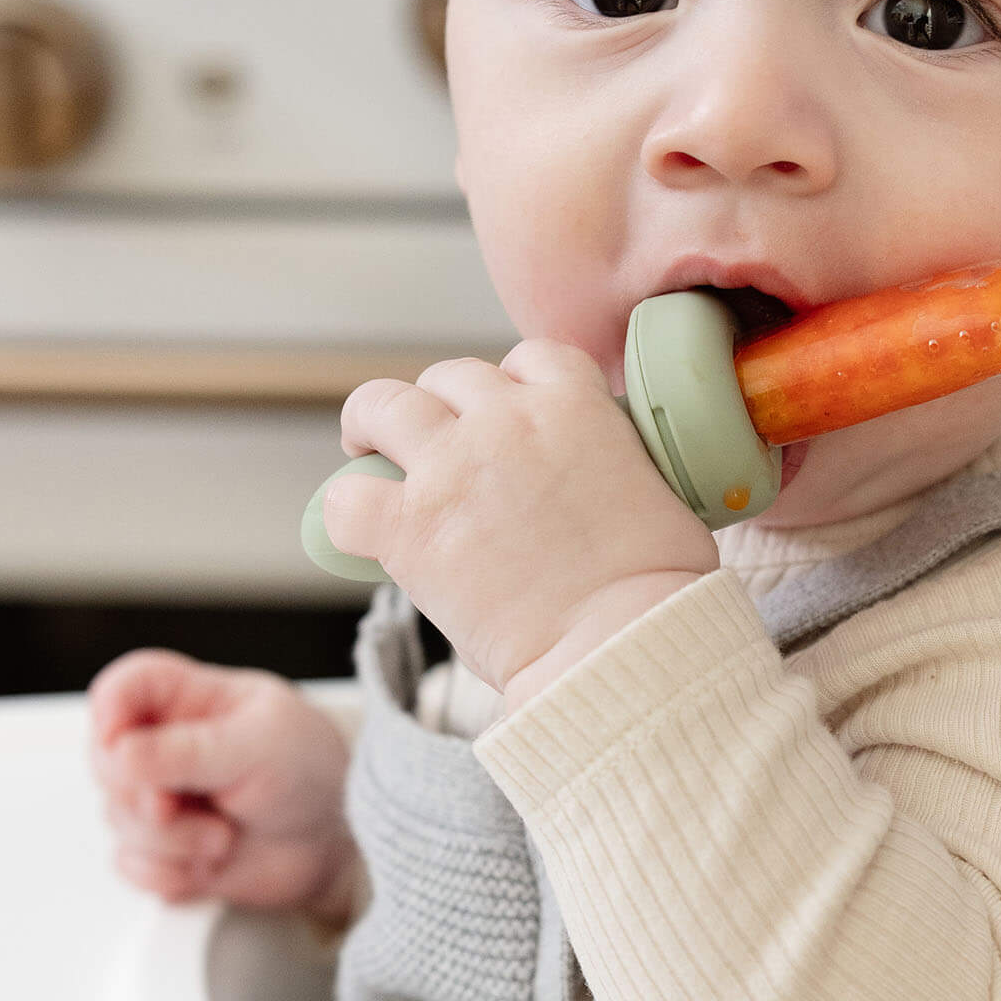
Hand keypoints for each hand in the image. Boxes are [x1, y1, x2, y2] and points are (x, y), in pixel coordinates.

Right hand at [88, 648, 357, 921]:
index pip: (125, 687)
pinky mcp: (167, 850)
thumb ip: (188, 750)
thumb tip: (121, 752)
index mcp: (192, 699)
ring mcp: (165, 800)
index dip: (109, 711)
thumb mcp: (259, 745)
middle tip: (177, 804)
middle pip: (106, 760)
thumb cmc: (313, 770)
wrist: (337, 843)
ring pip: (117, 820)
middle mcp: (169, 747)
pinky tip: (210, 862)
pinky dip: (167, 874)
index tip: (118, 744)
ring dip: (169, 841)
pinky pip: (130, 867)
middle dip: (140, 795)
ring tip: (223, 834)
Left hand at [323, 339, 718, 702]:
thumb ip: (613, 457)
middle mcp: (506, 419)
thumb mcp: (655, 486)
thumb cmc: (656, 586)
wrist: (622, 643)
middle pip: (450, 376)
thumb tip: (598, 471)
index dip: (511, 383)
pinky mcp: (411, 528)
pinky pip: (345, 496)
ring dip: (372, 426)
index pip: (528, 357)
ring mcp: (452, 469)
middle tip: (437, 442)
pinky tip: (359, 524)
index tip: (504, 413)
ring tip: (367, 448)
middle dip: (441, 405)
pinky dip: (345, 508)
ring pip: (381, 406)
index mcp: (574, 403)